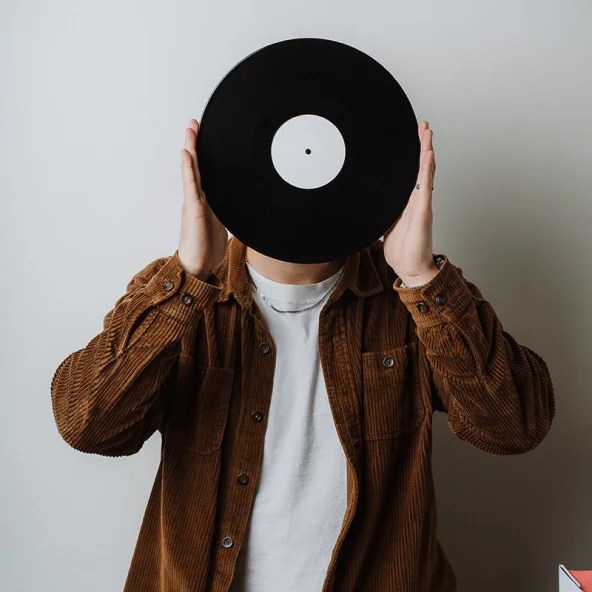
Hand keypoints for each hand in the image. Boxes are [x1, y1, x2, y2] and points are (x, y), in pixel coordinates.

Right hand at [178, 119, 227, 279]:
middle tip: (193, 123)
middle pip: (195, 166)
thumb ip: (225, 210)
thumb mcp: (222, 223)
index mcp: (203, 201)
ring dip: (190, 150)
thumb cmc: (208, 247)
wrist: (198, 266)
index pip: (202, 173)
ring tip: (189, 130)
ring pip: (191, 171)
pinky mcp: (193, 210)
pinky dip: (188, 169)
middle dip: (194, 144)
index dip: (202, 155)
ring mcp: (193, 203)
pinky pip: (191, 186)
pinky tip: (186, 155)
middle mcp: (196, 198)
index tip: (202, 135)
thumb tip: (237, 201)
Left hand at [383, 120, 437, 286]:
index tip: (412, 138)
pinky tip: (429, 155)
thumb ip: (382, 212)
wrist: (410, 268)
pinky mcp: (423, 213)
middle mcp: (417, 200)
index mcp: (408, 202)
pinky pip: (426, 188)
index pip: (411, 174)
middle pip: (421, 167)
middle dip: (422, 145)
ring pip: (426, 172)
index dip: (412, 156)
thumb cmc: (401, 250)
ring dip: (426, 151)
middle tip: (423, 126)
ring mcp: (422, 205)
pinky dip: (428, 170)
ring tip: (427, 133)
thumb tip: (369, 204)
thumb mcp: (385, 225)